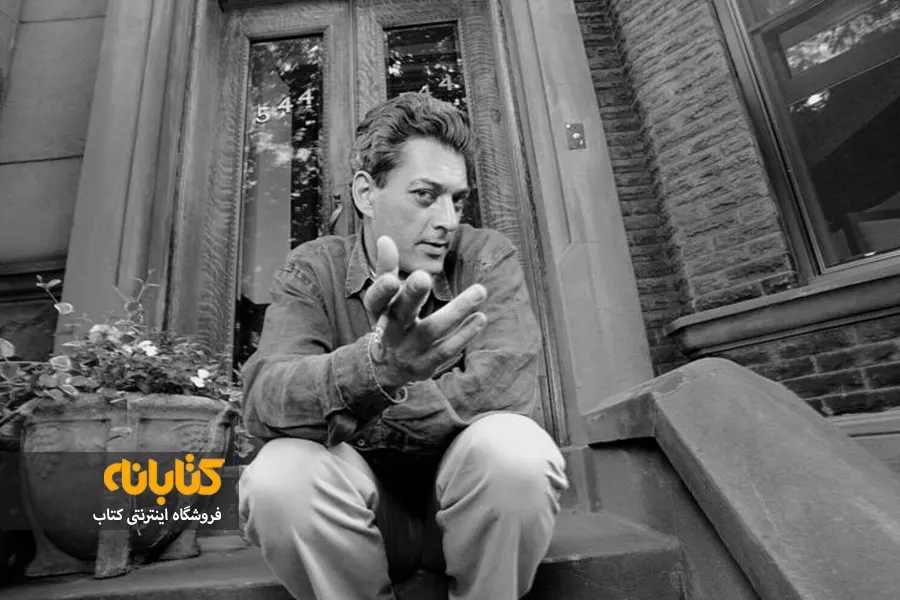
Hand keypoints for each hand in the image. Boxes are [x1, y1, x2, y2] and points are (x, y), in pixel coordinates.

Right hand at [363, 236, 487, 388]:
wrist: (387, 368)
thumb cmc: (390, 321)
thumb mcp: (384, 298)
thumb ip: (387, 268)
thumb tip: (386, 238)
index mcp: (379, 312)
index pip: (376, 300)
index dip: (381, 290)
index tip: (392, 279)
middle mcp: (391, 332)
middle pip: (401, 313)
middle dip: (412, 295)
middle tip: (424, 276)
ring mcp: (409, 351)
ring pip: (432, 330)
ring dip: (457, 311)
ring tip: (480, 291)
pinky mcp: (426, 365)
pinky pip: (446, 349)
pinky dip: (464, 334)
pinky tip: (480, 317)